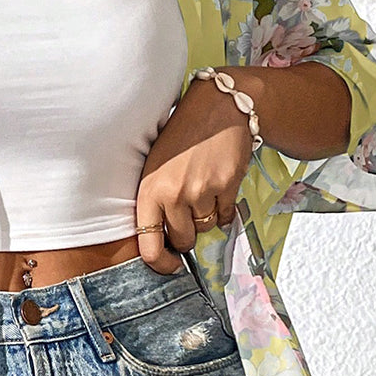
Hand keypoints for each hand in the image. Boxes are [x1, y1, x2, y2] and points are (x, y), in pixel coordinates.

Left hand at [135, 72, 253, 273]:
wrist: (216, 109)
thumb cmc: (179, 140)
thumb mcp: (153, 169)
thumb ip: (154, 203)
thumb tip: (160, 242)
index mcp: (148, 192)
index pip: (149, 247)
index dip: (161, 264)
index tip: (170, 266)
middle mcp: (173, 195)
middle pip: (183, 241)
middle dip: (186, 235)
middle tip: (187, 213)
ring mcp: (201, 191)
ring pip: (204, 228)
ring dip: (204, 217)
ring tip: (201, 188)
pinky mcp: (226, 186)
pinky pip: (224, 216)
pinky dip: (222, 208)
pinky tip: (217, 185)